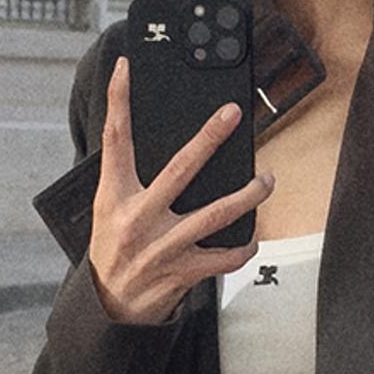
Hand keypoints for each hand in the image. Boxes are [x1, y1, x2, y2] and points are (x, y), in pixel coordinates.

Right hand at [87, 52, 273, 325]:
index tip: (124, 68)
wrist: (108, 305)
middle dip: (209, 138)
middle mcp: (139, 217)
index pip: (115, 139)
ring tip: (265, 180)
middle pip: (180, 169)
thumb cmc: (113, 248)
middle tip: (233, 113)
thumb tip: (165, 145)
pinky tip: (254, 237)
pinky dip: (243, 248)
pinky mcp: (182, 271)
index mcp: (116, 195)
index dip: (118, 100)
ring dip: (247, 196)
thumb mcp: (109, 208)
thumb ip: (128, 176)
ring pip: (215, 213)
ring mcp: (163, 246)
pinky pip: (223, 257)